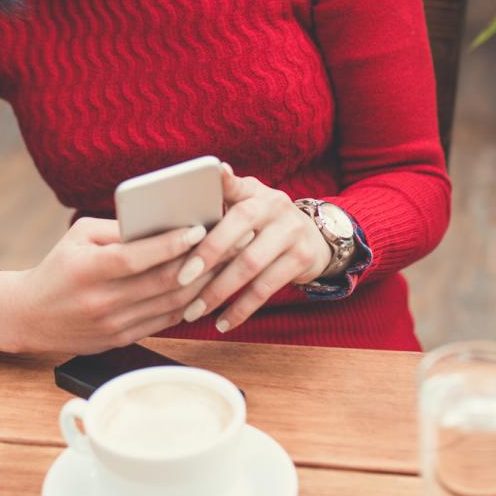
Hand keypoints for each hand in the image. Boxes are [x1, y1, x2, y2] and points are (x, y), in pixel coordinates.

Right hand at [0, 218, 214, 355]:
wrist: (30, 317)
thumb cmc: (58, 267)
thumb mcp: (78, 236)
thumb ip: (117, 228)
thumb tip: (162, 220)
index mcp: (87, 269)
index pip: (135, 257)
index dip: (169, 244)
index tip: (199, 228)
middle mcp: (102, 301)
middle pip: (162, 282)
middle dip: (203, 261)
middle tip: (232, 241)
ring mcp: (113, 325)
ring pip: (170, 304)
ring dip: (205, 284)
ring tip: (230, 263)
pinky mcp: (121, 339)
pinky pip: (164, 321)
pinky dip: (189, 304)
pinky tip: (208, 287)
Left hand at [174, 163, 332, 334]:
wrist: (315, 239)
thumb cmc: (264, 224)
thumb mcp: (249, 205)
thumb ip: (222, 204)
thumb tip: (185, 199)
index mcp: (255, 191)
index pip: (237, 183)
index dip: (226, 180)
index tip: (214, 173)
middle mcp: (275, 205)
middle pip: (240, 225)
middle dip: (208, 253)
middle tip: (180, 278)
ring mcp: (291, 231)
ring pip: (250, 264)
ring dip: (219, 291)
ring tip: (194, 311)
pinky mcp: (302, 259)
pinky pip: (266, 288)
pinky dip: (241, 308)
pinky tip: (222, 323)